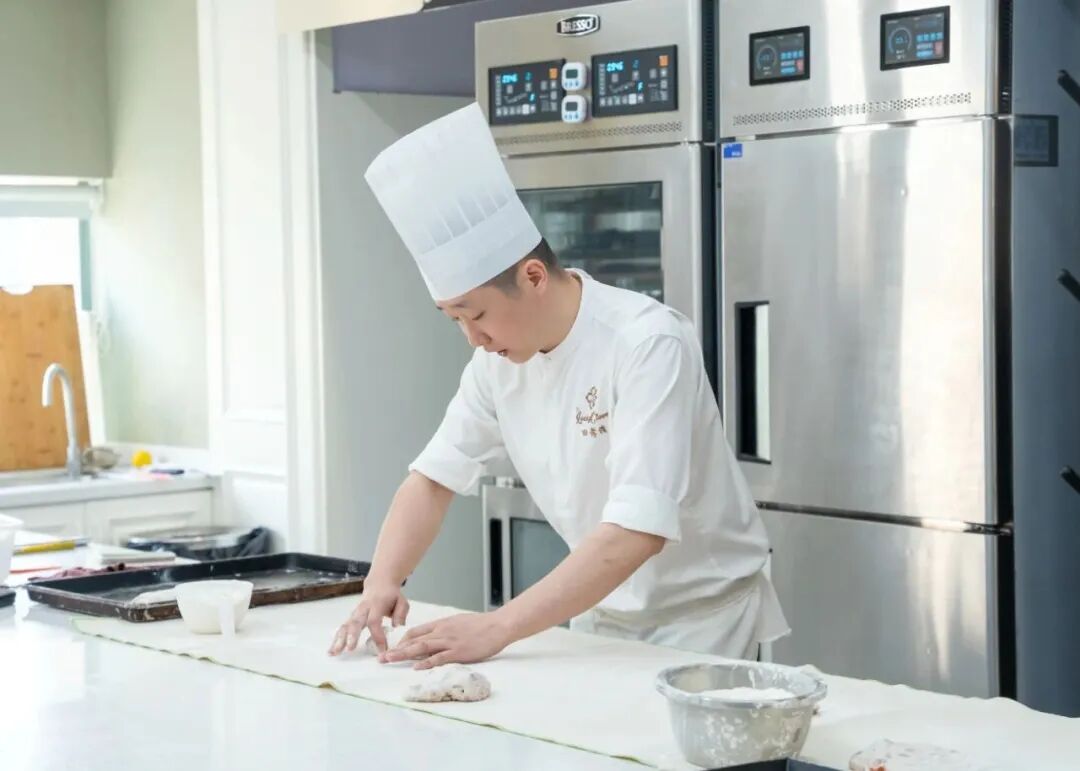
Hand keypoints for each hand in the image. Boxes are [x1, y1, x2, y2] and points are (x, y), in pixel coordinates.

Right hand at [328, 581, 408, 655]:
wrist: (380, 583)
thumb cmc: (391, 595)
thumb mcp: (402, 601)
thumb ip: (400, 615)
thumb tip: (397, 629)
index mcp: (376, 604)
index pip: (374, 621)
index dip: (377, 636)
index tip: (382, 650)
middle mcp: (363, 608)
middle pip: (355, 622)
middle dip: (351, 636)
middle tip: (349, 648)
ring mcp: (356, 613)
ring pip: (346, 625)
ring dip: (339, 639)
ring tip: (334, 652)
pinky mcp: (351, 617)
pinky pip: (343, 628)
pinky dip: (336, 639)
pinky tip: (332, 651)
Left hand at [379, 611, 513, 669]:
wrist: (498, 625)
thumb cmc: (481, 624)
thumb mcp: (459, 622)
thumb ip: (445, 629)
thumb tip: (434, 637)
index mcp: (442, 624)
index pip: (416, 631)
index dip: (402, 641)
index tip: (393, 649)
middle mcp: (442, 631)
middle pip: (414, 640)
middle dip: (396, 649)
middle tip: (381, 658)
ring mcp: (449, 642)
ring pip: (421, 647)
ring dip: (404, 655)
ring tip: (390, 660)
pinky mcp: (458, 652)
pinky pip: (439, 658)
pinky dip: (426, 662)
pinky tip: (416, 667)